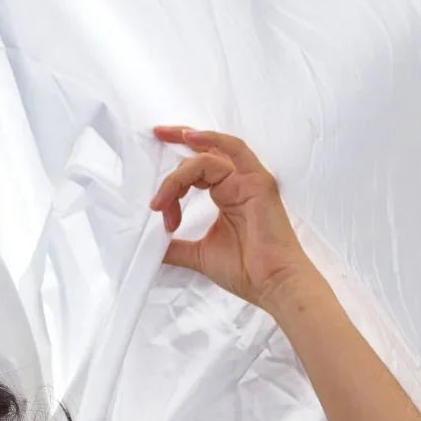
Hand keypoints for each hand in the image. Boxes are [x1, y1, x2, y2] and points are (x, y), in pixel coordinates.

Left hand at [149, 125, 315, 310]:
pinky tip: (189, 137)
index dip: (170, 183)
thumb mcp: (197, 254)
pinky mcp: (257, 182)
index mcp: (226, 195)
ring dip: (178, 176)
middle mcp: (237, 183)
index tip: (155, 207)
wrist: (271, 284)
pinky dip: (211, 139)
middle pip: (199, 157)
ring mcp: (248, 180)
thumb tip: (148, 245)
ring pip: (206, 160)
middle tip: (152, 151)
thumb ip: (174, 246)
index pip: (195, 172)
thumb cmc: (245, 270)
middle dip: (172, 157)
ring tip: (161, 200)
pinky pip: (234, 150)